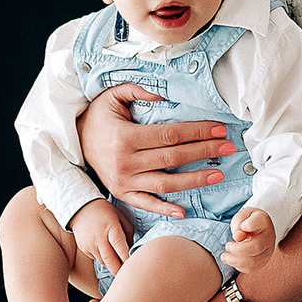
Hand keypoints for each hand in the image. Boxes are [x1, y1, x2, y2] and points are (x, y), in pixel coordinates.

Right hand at [71, 198, 131, 276]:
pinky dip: (103, 259)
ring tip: (120, 264)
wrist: (81, 208)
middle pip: (110, 260)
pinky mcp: (84, 248)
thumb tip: (132, 249)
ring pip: (104, 261)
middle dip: (119, 270)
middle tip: (127, 274)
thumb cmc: (105, 212)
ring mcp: (90, 244)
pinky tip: (107, 252)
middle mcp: (99, 237)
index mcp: (111, 227)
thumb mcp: (121, 217)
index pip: (120, 246)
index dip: (126, 258)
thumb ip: (129, 232)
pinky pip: (96, 258)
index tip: (133, 265)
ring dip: (112, 264)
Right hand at [77, 84, 236, 217]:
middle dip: (204, 152)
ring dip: (194, 180)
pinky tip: (184, 210)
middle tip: (228, 147)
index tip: (219, 129)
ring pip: (165, 184)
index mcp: (125, 137)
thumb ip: (138, 91)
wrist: (73, 141)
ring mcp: (124, 182)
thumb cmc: (98, 117)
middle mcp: (125, 162)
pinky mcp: (122, 194)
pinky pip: (146, 204)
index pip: (170, 135)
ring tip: (218, 175)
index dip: (197, 132)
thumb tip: (164, 97)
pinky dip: (165, 209)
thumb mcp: (112, 96)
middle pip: (173, 159)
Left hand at [221, 207, 276, 272]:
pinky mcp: (262, 262)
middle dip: (237, 249)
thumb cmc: (247, 221)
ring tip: (225, 256)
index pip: (258, 222)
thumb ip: (238, 223)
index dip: (249, 225)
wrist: (258, 230)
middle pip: (256, 247)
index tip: (242, 225)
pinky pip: (250, 268)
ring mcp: (267, 252)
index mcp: (263, 221)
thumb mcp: (241, 217)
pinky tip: (231, 259)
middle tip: (228, 245)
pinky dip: (238, 266)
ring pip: (253, 261)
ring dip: (235, 260)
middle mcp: (269, 237)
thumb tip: (238, 236)